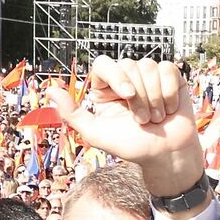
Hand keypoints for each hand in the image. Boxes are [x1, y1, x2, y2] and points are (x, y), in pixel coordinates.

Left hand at [44, 57, 202, 195]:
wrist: (164, 154)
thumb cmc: (131, 146)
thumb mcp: (96, 133)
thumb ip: (72, 113)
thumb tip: (50, 90)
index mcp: (104, 90)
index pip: (103, 64)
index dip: (117, 75)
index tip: (128, 95)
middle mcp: (125, 80)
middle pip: (129, 66)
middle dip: (139, 97)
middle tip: (142, 120)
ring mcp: (147, 77)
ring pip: (149, 67)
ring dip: (154, 98)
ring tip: (156, 118)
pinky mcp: (170, 78)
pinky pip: (168, 69)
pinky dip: (170, 91)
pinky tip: (169, 108)